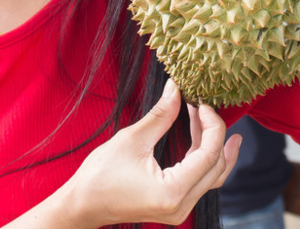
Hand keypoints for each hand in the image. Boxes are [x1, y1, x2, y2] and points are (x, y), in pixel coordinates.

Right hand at [63, 79, 240, 227]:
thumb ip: (161, 115)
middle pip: (215, 167)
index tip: (202, 103)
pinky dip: (202, 158)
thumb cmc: (100, 175)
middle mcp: (181, 206)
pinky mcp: (174, 206)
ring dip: (212, 146)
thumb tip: (176, 89)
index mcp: (172, 192)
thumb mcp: (132, 139)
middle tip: (205, 106)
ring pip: (211, 176)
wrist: (83, 204)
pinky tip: (200, 138)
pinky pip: (199, 181)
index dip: (212, 126)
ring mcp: (179, 209)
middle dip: (215, 134)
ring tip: (208, 118)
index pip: (209, 155)